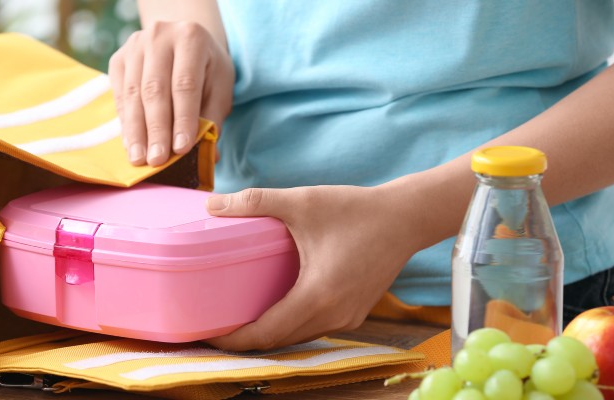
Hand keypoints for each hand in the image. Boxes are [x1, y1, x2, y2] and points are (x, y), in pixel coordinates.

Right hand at [109, 21, 233, 165]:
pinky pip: (120, 95)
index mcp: (191, 38)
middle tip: (157, 160)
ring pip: (133, 94)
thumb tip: (211, 155)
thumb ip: (213, 118)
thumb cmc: (206, 69)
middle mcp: (159, 36)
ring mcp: (135, 45)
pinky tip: (131, 143)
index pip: (185, 85)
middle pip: (155, 90)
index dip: (183, 119)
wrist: (183, 40)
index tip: (181, 149)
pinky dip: (125, 122)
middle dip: (156, 129)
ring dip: (136, 130)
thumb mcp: (219, 87)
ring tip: (140, 158)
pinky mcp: (118, 58)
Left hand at [204, 185, 418, 350]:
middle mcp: (334, 316)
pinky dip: (291, 325)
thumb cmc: (357, 210)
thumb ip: (256, 201)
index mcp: (318, 296)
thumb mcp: (303, 201)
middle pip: (279, 341)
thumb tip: (212, 204)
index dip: (233, 339)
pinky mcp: (355, 313)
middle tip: (216, 325)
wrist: (406, 218)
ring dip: (269, 334)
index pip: (266, 333)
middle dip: (246, 339)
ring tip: (240, 319)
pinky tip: (276, 309)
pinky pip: (315, 328)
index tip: (206, 333)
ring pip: (298, 337)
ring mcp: (347, 318)